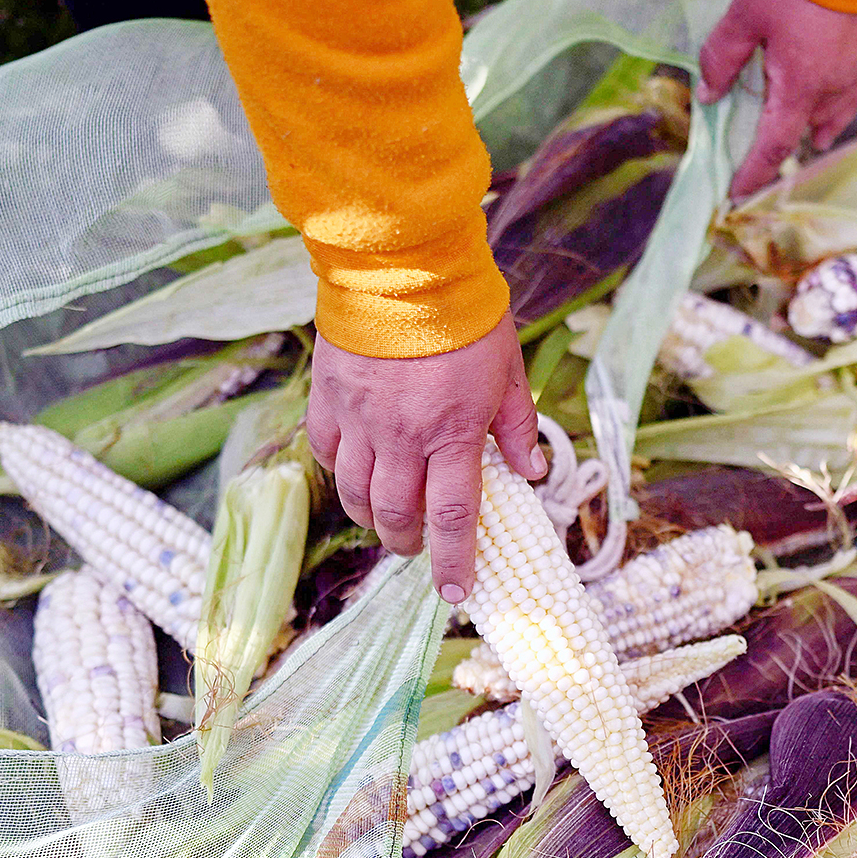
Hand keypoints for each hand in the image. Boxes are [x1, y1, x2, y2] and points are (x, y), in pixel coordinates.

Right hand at [306, 311, 545, 603]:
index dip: (453, 562)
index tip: (455, 592)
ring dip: (371, 517)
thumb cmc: (466, 314)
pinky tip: (354, 472)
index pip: (452, 518)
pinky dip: (339, 472)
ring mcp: (359, 419)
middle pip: (395, 515)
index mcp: (452, 434)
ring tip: (386, 519)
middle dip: (408, 543)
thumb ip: (516, 425)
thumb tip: (531, 472)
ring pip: (354, 493)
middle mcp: (401, 437)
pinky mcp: (329, 397)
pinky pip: (326, 452)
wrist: (404, 265)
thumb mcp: (508, 369)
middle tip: (419, 547)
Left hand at [697, 0, 856, 199]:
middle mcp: (832, 91)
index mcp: (799, 88)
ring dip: (808, 131)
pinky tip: (828, 112)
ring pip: (829, 119)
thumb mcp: (744, 16)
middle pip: (801, 134)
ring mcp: (855, 74)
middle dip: (777, 150)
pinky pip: (850, 98)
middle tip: (755, 158)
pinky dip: (834, 112)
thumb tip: (709, 94)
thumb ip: (722, 59)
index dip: (752, 174)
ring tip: (799, 141)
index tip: (735, 193)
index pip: (772, 148)